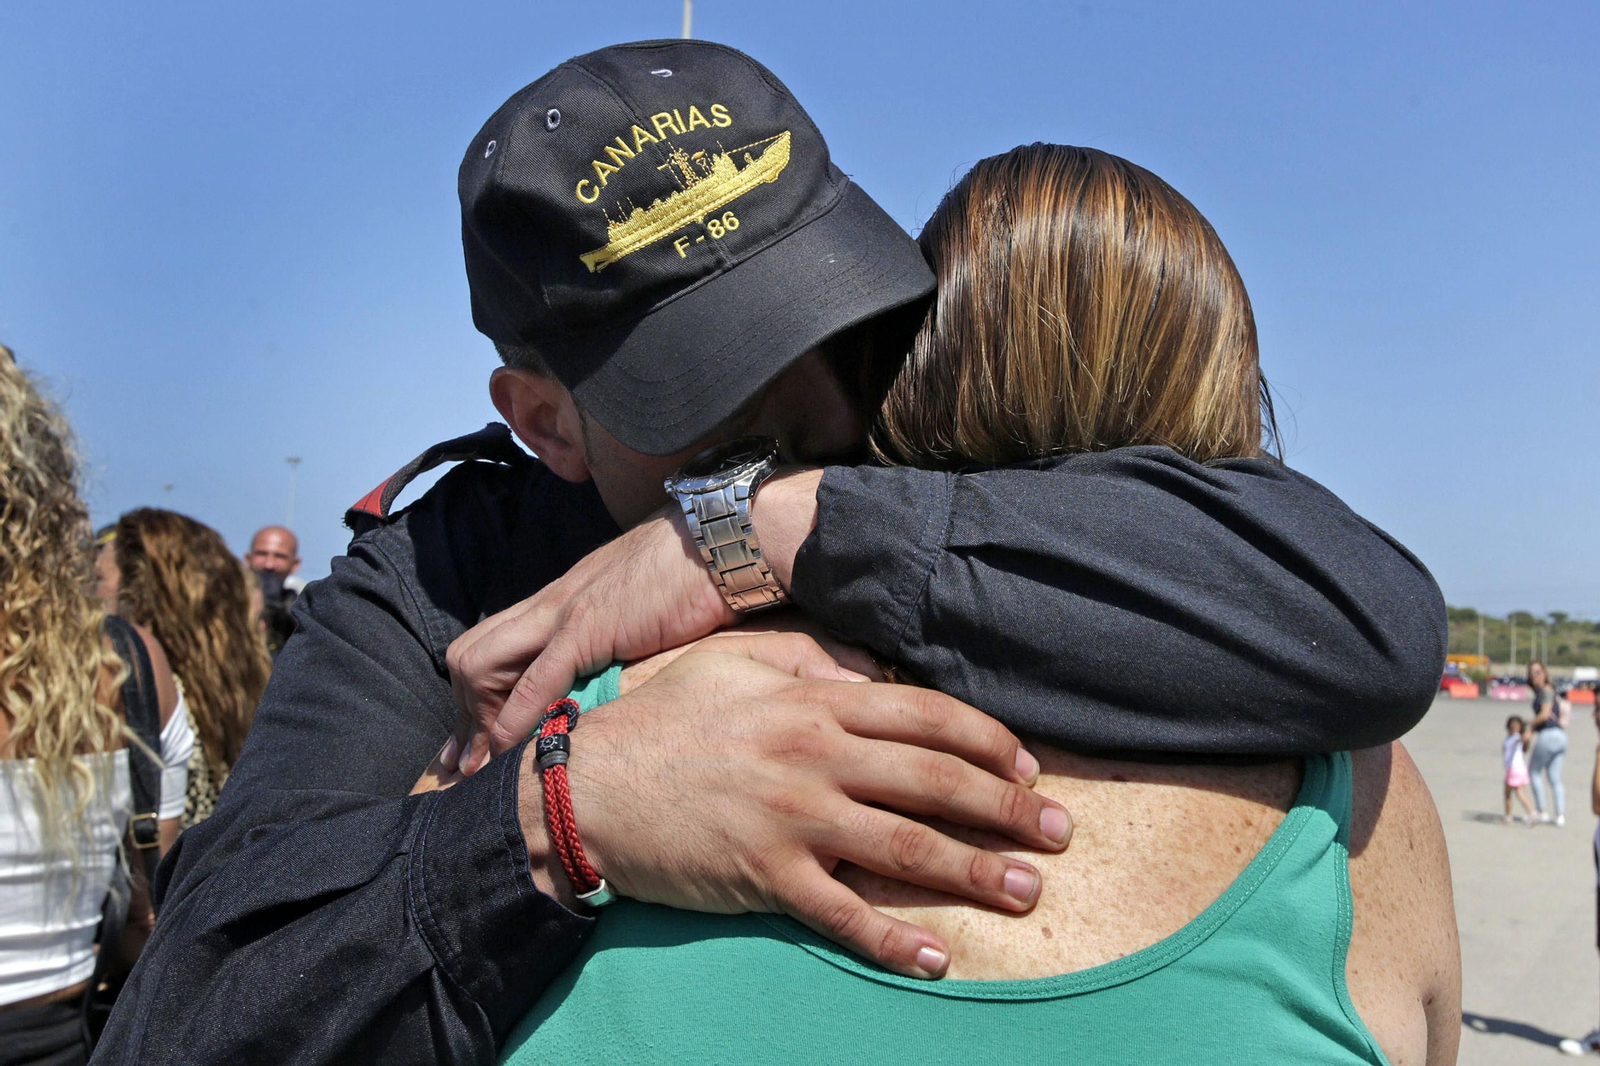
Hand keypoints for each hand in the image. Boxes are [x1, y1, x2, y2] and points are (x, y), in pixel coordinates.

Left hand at [445, 504, 735, 773]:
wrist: (725, 539)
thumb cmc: (699, 572)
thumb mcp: (643, 605)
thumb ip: (620, 632)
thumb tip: (624, 666)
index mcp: (562, 597)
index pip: (490, 645)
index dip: (477, 698)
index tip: (480, 744)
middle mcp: (550, 602)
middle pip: (469, 656)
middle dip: (465, 715)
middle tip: (471, 764)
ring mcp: (564, 611)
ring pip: (482, 665)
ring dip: (480, 722)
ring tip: (487, 768)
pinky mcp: (589, 626)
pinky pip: (534, 680)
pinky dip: (514, 721)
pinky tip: (508, 753)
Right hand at [518, 632, 1072, 978]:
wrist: (585, 787)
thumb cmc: (661, 721)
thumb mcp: (731, 665)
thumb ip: (804, 662)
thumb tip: (867, 673)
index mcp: (812, 702)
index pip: (924, 716)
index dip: (987, 740)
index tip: (1027, 766)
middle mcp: (814, 757)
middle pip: (934, 781)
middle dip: (1007, 807)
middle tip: (1060, 830)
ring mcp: (793, 820)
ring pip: (906, 847)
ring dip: (975, 872)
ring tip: (1028, 891)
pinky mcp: (765, 878)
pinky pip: (843, 913)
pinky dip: (894, 938)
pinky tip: (935, 956)